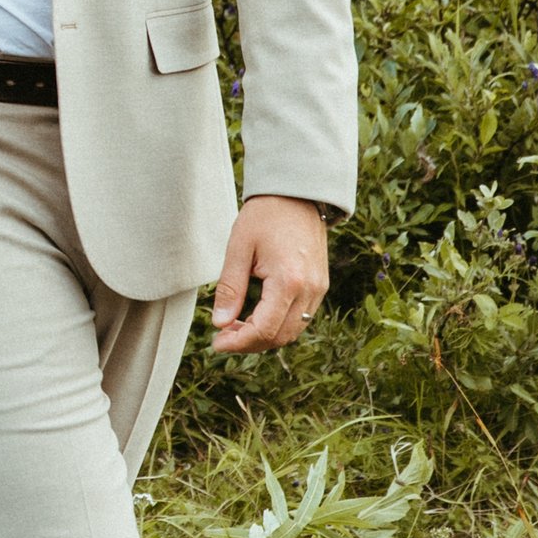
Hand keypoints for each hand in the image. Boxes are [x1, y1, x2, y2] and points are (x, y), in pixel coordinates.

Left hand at [210, 196, 330, 353]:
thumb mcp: (239, 248)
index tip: (217, 343)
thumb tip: (220, 323)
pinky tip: (256, 316)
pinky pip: (301, 317)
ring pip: (293, 331)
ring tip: (236, 328)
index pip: (264, 329)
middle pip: (281, 336)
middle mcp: (310, 290)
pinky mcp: (320, 285)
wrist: (297, 194)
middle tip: (223, 338)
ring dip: (265, 336)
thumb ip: (230, 288)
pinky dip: (279, 324)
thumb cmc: (265, 215)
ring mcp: (319, 288)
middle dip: (250, 343)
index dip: (238, 343)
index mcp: (288, 281)